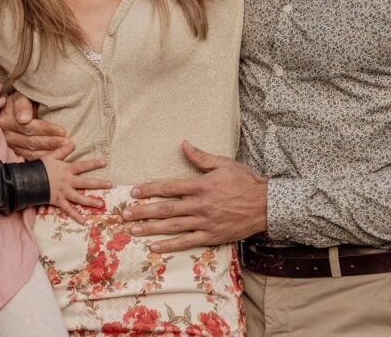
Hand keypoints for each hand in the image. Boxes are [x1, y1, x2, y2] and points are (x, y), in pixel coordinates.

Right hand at [0, 92, 69, 159]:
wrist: (14, 108)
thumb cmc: (21, 101)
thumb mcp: (20, 97)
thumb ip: (22, 106)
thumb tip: (24, 119)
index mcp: (6, 121)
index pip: (29, 127)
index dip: (46, 129)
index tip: (62, 131)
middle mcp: (8, 135)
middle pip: (31, 141)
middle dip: (51, 142)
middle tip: (67, 142)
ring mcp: (12, 145)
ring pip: (32, 152)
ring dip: (49, 152)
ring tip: (65, 149)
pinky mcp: (17, 151)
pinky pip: (31, 157)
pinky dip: (44, 157)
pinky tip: (56, 156)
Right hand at [40, 142, 111, 223]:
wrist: (27, 180)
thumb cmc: (39, 167)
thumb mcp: (51, 156)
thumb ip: (62, 150)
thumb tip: (72, 142)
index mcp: (67, 170)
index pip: (83, 166)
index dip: (94, 163)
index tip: (105, 162)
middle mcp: (68, 182)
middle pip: (86, 182)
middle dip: (99, 183)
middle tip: (110, 184)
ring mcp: (64, 192)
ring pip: (80, 198)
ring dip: (91, 201)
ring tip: (101, 204)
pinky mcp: (58, 201)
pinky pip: (68, 210)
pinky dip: (75, 216)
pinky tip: (83, 221)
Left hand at [121, 141, 266, 252]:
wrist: (267, 206)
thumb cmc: (245, 182)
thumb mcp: (225, 164)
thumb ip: (202, 157)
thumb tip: (184, 144)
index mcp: (202, 185)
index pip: (169, 187)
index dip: (149, 189)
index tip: (133, 192)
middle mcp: (200, 205)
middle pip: (166, 208)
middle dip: (142, 211)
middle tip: (124, 214)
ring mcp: (205, 222)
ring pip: (172, 226)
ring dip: (151, 228)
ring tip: (132, 230)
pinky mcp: (211, 236)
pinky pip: (187, 242)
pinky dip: (170, 245)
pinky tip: (154, 247)